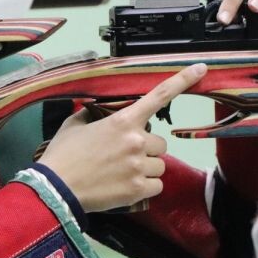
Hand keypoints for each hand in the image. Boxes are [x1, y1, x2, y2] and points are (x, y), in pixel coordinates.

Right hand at [39, 63, 207, 212]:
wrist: (56, 188)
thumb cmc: (63, 155)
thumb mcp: (74, 126)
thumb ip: (91, 116)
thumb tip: (94, 113)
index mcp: (122, 121)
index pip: (158, 96)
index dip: (182, 80)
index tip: (200, 69)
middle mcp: (136, 141)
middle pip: (160, 143)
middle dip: (147, 149)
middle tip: (123, 157)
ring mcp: (139, 166)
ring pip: (160, 166)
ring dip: (145, 169)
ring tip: (120, 173)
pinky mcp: (139, 189)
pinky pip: (157, 186)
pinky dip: (144, 187)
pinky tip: (125, 186)